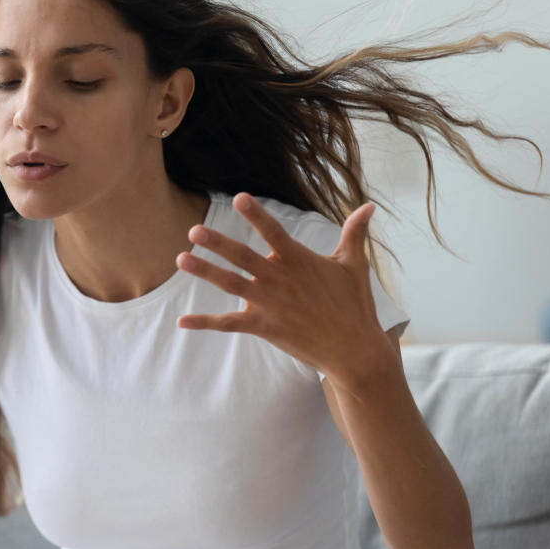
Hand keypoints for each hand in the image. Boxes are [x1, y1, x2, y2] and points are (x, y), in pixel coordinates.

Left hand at [174, 192, 393, 387]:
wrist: (354, 350)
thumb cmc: (354, 305)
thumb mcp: (354, 265)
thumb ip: (354, 234)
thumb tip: (368, 206)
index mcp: (299, 260)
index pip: (274, 232)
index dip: (257, 215)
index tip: (238, 198)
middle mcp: (280, 279)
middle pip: (244, 257)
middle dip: (218, 243)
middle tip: (194, 231)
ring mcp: (270, 304)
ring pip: (232, 284)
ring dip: (206, 272)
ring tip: (181, 259)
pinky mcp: (264, 327)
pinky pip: (229, 323)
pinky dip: (205, 322)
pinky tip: (182, 321)